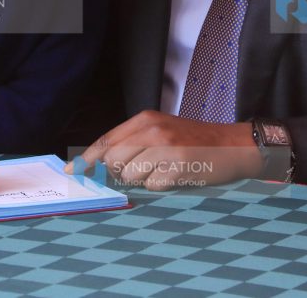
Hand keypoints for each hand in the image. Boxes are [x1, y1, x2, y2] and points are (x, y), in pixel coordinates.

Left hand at [65, 110, 262, 190]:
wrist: (233, 145)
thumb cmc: (195, 140)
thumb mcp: (162, 130)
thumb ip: (134, 141)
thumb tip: (102, 164)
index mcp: (146, 119)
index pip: (106, 140)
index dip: (86, 158)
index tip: (73, 171)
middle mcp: (153, 130)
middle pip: (113, 160)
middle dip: (121, 172)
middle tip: (145, 169)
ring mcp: (165, 148)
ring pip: (131, 176)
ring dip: (144, 180)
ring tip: (165, 169)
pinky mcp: (177, 166)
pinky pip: (153, 186)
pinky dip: (162, 186)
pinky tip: (177, 174)